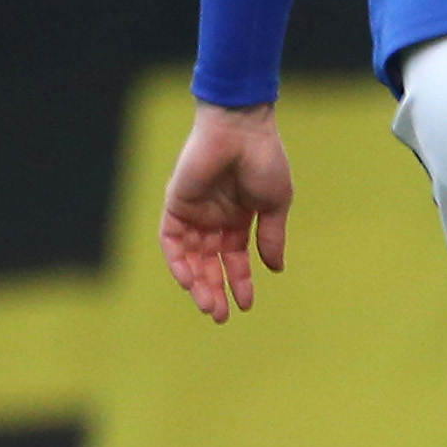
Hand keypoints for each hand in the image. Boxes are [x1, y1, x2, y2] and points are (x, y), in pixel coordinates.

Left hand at [159, 103, 293, 322]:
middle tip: (221, 316)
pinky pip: (171, 241)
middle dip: (215, 290)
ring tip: (210, 306)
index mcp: (238, 219)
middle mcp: (213, 219)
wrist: (242, 131)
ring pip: (190, 257)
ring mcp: (193, 213)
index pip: (234, 258)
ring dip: (197, 283)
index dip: (241, 281)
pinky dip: (178, 261)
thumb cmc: (265, 161)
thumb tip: (275, 268)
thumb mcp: (275, 205)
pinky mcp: (175, 205)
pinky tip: (190, 280)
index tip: (248, 304)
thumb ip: (270, 237)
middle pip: (209, 263)